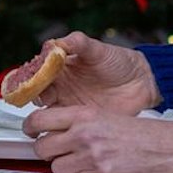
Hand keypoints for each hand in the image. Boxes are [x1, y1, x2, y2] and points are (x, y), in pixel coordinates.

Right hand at [9, 32, 158, 115]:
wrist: (143, 82)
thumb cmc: (120, 62)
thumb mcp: (98, 49)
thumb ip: (77, 43)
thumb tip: (56, 42)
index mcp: (60, 68)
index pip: (36, 72)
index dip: (30, 76)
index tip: (30, 80)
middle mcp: (60, 87)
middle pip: (36, 93)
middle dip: (33, 96)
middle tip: (41, 96)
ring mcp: (69, 105)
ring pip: (45, 113)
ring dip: (42, 115)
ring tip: (49, 113)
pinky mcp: (80, 121)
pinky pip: (63, 127)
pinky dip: (58, 129)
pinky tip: (59, 127)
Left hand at [22, 104, 172, 172]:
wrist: (167, 148)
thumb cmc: (140, 133)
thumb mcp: (105, 115)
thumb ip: (77, 122)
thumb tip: (50, 130)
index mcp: (84, 114)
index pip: (39, 120)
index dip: (29, 128)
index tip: (30, 132)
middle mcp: (84, 134)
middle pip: (42, 148)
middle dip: (46, 152)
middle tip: (57, 151)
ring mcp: (91, 157)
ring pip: (57, 168)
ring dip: (65, 168)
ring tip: (82, 162)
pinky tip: (98, 170)